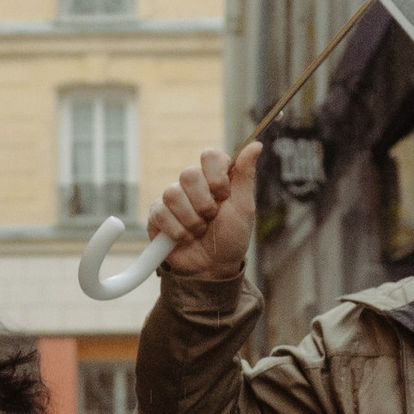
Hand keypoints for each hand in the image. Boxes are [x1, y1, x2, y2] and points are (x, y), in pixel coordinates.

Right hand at [151, 140, 261, 280]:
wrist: (213, 268)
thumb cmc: (231, 237)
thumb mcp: (244, 207)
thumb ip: (245, 175)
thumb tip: (256, 144)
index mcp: (214, 177)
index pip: (209, 155)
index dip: (215, 175)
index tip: (223, 195)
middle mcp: (192, 184)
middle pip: (188, 173)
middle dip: (203, 203)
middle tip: (211, 218)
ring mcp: (172, 198)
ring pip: (173, 194)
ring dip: (191, 220)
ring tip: (199, 231)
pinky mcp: (157, 215)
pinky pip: (160, 213)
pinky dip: (177, 231)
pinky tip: (184, 238)